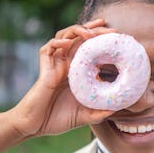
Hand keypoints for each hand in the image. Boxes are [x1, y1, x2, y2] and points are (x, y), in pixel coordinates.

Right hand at [8, 19, 115, 137]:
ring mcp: (55, 64)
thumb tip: (117, 109)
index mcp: (78, 71)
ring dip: (77, 30)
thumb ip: (100, 113)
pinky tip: (68, 43)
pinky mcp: (44, 68)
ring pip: (64, 36)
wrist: (36, 126)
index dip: (101, 39)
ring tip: (90, 33)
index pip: (91, 48)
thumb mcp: (85, 116)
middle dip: (94, 28)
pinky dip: (57, 43)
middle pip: (80, 37)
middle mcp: (67, 63)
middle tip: (108, 26)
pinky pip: (48, 48)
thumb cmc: (58, 119)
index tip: (116, 36)